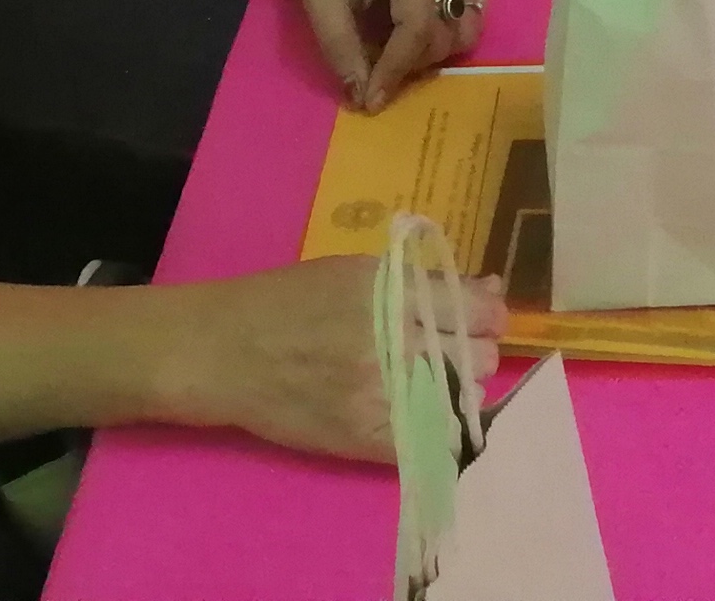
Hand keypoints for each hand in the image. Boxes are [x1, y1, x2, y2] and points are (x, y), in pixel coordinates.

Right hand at [165, 255, 506, 460]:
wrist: (223, 352)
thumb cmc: (289, 302)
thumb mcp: (357, 273)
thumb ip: (423, 282)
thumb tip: (491, 290)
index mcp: (391, 292)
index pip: (477, 309)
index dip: (488, 314)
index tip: (483, 316)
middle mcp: (391, 343)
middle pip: (478, 356)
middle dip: (476, 351)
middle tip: (454, 349)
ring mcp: (379, 396)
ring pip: (461, 399)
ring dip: (458, 388)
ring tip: (434, 380)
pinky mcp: (364, 440)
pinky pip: (430, 441)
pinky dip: (436, 428)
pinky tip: (425, 413)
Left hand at [283, 0, 488, 110]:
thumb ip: (339, 46)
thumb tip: (361, 94)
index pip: (416, 29)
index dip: (394, 70)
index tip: (370, 101)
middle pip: (443, 38)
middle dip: (407, 63)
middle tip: (374, 65)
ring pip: (464, 36)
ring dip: (429, 54)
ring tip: (395, 45)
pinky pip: (471, 23)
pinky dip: (444, 38)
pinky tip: (415, 29)